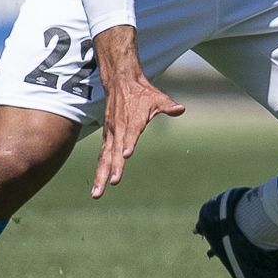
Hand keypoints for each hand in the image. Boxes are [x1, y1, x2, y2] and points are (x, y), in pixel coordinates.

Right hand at [91, 72, 184, 197]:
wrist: (121, 83)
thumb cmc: (142, 93)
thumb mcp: (158, 98)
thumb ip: (168, 106)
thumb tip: (181, 109)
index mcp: (132, 120)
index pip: (131, 133)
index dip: (129, 143)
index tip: (126, 155)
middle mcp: (119, 129)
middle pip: (114, 151)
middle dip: (113, 167)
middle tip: (113, 183)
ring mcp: (111, 134)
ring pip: (104, 158)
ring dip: (100, 175)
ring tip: (97, 194)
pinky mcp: (107, 137)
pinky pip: (102, 156)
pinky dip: (100, 170)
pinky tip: (97, 185)